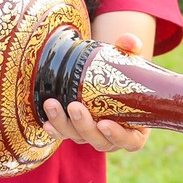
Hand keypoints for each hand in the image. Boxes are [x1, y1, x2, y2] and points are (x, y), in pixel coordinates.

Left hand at [41, 32, 150, 154]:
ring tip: (52, 104)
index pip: (129, 141)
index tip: (104, 123)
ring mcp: (94, 136)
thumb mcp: (132, 61)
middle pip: (99, 141)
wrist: (111, 76)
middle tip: (74, 106)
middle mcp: (114, 137)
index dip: (117, 135)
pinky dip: (55, 130)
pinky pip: (65, 135)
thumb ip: (131, 50)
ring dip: (64, 125)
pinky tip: (46, 122)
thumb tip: (128, 40)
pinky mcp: (77, 131)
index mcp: (135, 128)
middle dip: (84, 126)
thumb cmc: (128, 74)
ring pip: (79, 138)